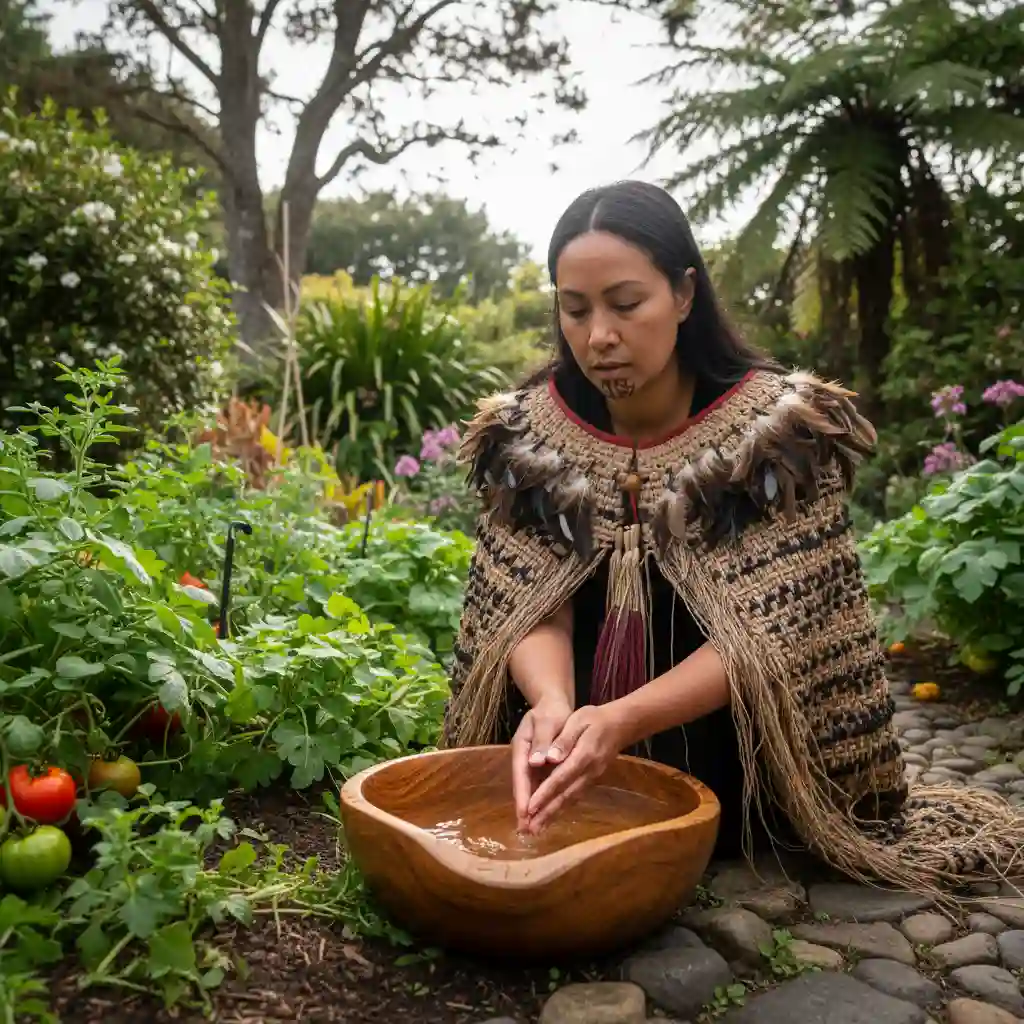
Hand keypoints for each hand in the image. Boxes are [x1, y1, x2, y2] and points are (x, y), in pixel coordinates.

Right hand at [511, 695, 573, 829]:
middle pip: (524, 786)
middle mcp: (525, 758)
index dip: (522, 794)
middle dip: (524, 808)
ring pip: (532, 789)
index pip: (521, 774)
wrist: (553, 704)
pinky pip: (541, 786)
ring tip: (534, 830)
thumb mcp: (546, 721)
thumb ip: (542, 741)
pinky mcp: (541, 767)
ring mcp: (532, 763)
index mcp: (522, 747)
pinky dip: (542, 800)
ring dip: (532, 809)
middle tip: (526, 831)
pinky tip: (546, 815)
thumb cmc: (551, 711)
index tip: (524, 813)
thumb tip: (536, 762)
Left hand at [524, 703, 626, 833]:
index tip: (529, 808)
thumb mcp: (578, 720)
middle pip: (565, 795)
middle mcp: (589, 772)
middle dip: (546, 812)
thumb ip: (565, 740)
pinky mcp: (591, 780)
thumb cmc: (594, 719)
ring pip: (570, 800)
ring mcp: (592, 778)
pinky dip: (562, 809)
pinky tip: (551, 817)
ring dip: (553, 815)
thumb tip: (550, 758)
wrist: (620, 725)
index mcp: (584, 755)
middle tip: (529, 829)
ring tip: (537, 829)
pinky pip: (575, 797)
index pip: (560, 778)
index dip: (544, 794)